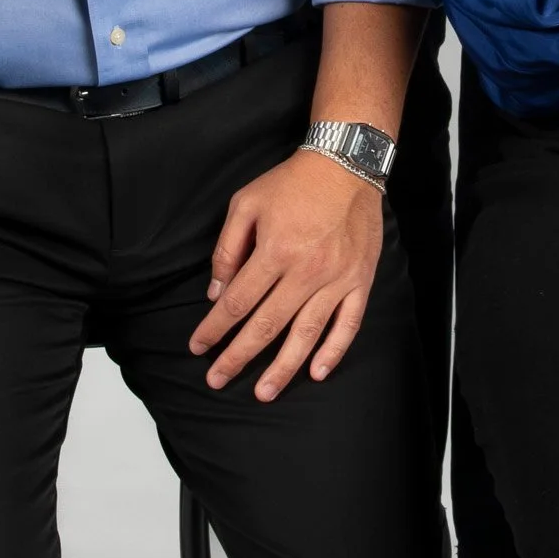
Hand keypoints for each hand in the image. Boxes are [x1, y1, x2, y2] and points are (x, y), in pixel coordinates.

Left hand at [190, 151, 384, 399]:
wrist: (346, 164)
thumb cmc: (292, 183)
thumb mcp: (245, 203)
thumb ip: (227, 250)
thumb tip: (216, 294)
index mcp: (275, 252)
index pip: (237, 303)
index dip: (213, 329)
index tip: (198, 347)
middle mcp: (306, 272)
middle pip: (266, 326)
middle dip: (238, 357)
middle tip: (217, 379)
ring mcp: (337, 280)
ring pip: (306, 335)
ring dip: (282, 368)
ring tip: (263, 393)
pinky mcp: (360, 281)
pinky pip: (348, 324)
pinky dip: (333, 351)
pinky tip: (317, 372)